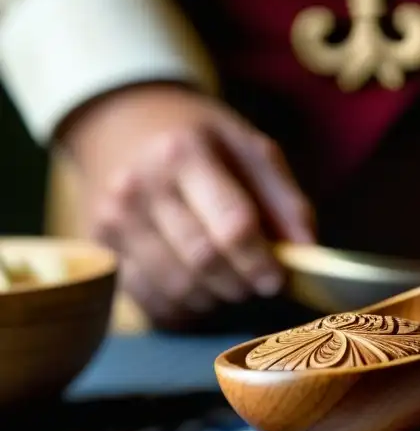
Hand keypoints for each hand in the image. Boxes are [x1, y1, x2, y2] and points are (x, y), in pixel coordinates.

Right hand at [58, 83, 314, 324]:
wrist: (125, 123)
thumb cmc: (202, 141)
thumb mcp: (249, 148)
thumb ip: (284, 198)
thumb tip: (308, 252)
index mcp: (184, 153)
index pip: (231, 225)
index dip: (260, 260)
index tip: (278, 278)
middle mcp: (139, 185)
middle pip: (202, 260)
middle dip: (240, 283)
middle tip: (258, 285)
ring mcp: (112, 217)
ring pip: (175, 286)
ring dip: (215, 298)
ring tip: (234, 285)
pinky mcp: (101, 245)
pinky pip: (147, 297)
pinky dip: (183, 307)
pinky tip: (203, 292)